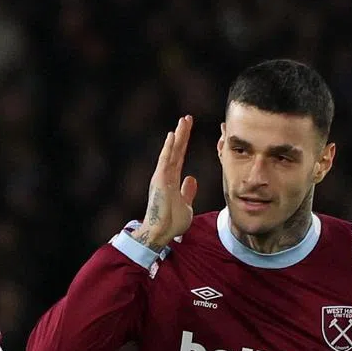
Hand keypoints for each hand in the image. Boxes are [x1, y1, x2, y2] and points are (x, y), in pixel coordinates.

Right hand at [130, 115, 197, 250]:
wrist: (160, 232)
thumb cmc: (171, 222)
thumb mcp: (186, 205)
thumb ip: (188, 191)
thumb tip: (191, 179)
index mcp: (171, 180)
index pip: (179, 157)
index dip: (183, 143)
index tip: (187, 130)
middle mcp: (165, 176)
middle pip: (176, 151)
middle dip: (182, 134)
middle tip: (187, 118)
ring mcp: (162, 177)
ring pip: (171, 152)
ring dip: (178, 136)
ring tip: (184, 120)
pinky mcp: (160, 180)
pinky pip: (165, 161)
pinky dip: (169, 148)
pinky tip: (173, 135)